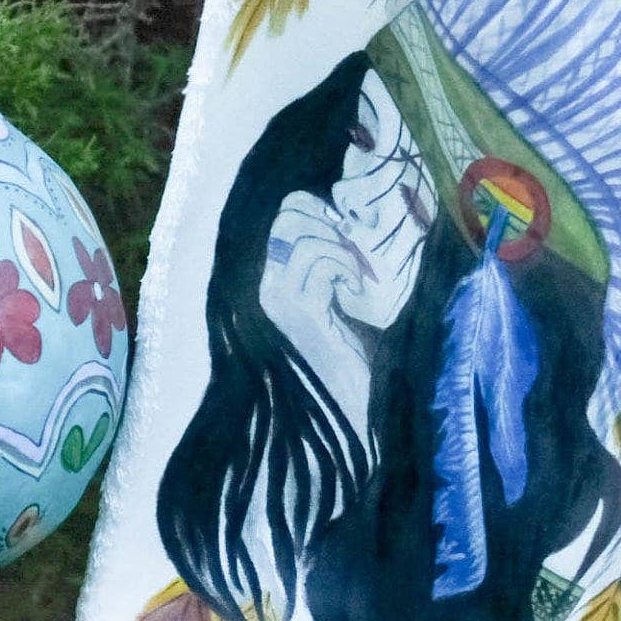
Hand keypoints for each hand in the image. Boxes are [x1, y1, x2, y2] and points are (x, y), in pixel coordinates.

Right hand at [260, 192, 377, 454]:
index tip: (343, 222)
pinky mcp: (300, 310)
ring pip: (304, 236)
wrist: (343, 411)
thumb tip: (349, 225)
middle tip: (354, 241)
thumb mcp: (335, 305)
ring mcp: (277, 298)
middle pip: (286, 216)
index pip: (280, 217)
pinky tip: (356, 287)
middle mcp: (264, 287)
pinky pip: (321, 261)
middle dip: (327, 218)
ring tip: (357, 270)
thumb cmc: (345, 363)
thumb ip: (329, 270)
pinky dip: (345, 264)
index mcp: (270, 283)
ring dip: (341, 245)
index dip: (312, 208)